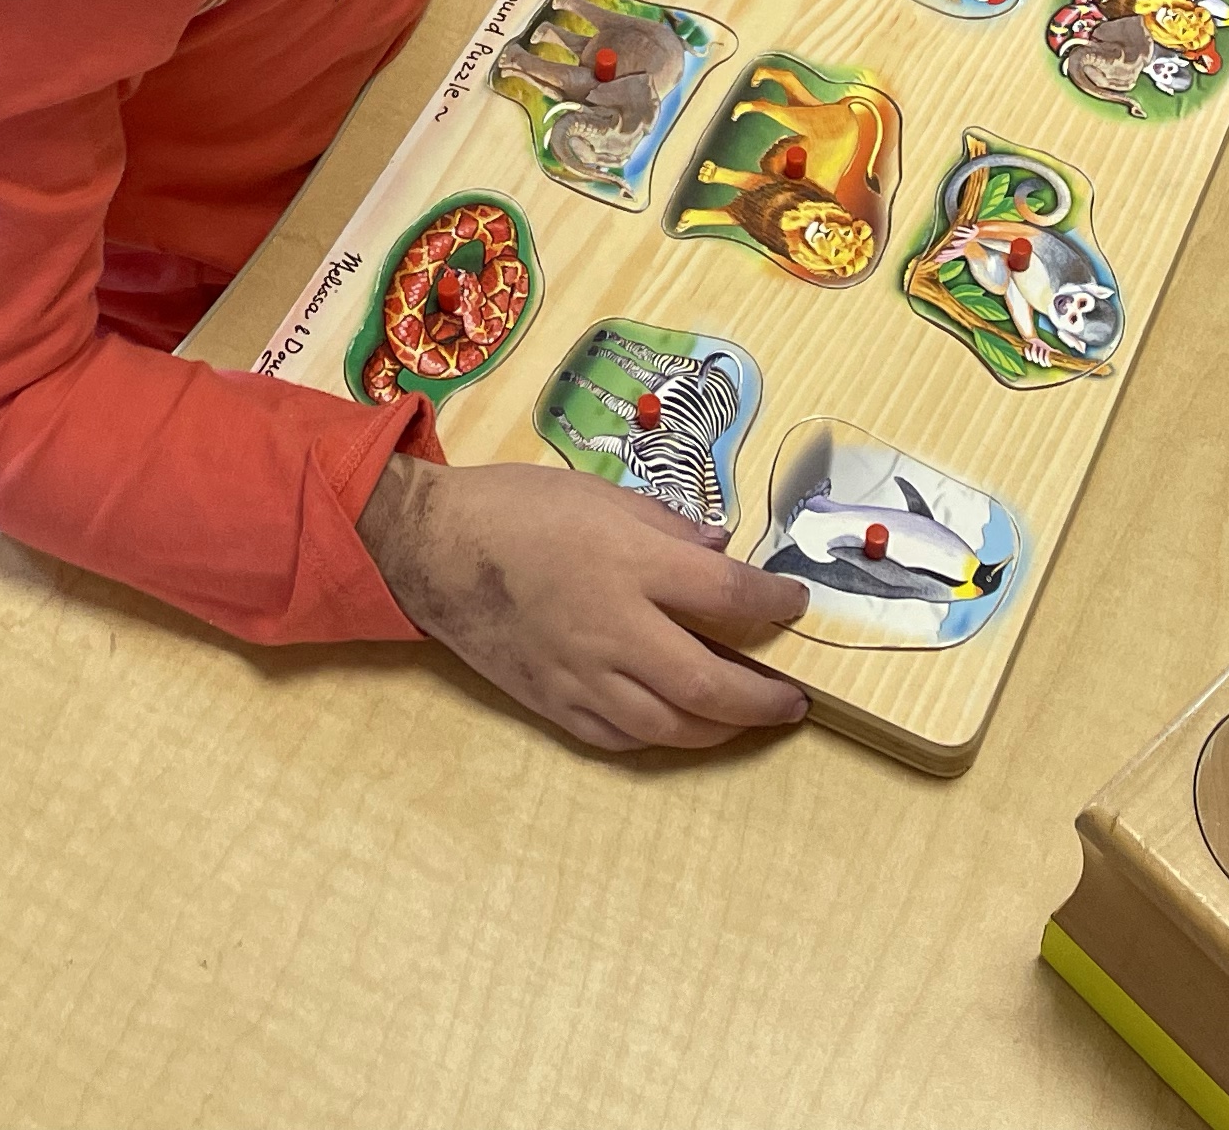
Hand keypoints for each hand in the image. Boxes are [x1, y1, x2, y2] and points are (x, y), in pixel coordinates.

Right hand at [360, 455, 811, 752]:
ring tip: (742, 718)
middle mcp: (614, 627)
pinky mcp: (551, 701)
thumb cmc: (517, 507)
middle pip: (708, 681)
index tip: (794, 604)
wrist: (433, 547)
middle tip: (792, 700)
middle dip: (762, 698)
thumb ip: (667, 525)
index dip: (774, 603)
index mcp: (631, 563)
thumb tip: (720, 547)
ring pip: (668, 725)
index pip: (728, 593)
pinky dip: (657, 736)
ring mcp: (581, 673)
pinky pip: (617, 737)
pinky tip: (674, 724)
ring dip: (718, 728)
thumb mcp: (600, 492)